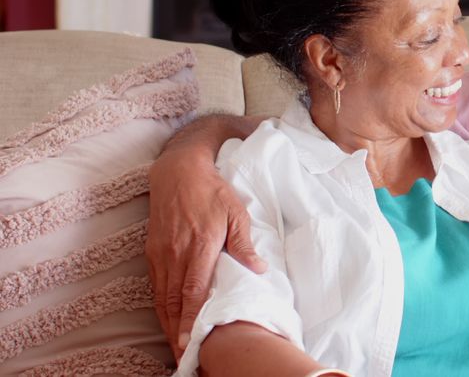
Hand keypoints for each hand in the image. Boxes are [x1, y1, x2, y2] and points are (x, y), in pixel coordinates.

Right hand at [146, 117, 265, 359]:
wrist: (178, 171)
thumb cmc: (212, 191)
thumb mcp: (236, 212)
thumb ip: (244, 243)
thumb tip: (258, 269)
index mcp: (199, 246)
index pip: (194, 291)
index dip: (192, 318)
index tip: (191, 340)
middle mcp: (176, 254)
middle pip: (174, 301)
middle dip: (178, 330)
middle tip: (184, 354)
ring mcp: (161, 254)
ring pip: (162, 296)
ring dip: (168, 322)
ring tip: (176, 344)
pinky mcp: (152, 251)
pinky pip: (156, 285)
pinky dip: (160, 306)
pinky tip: (167, 318)